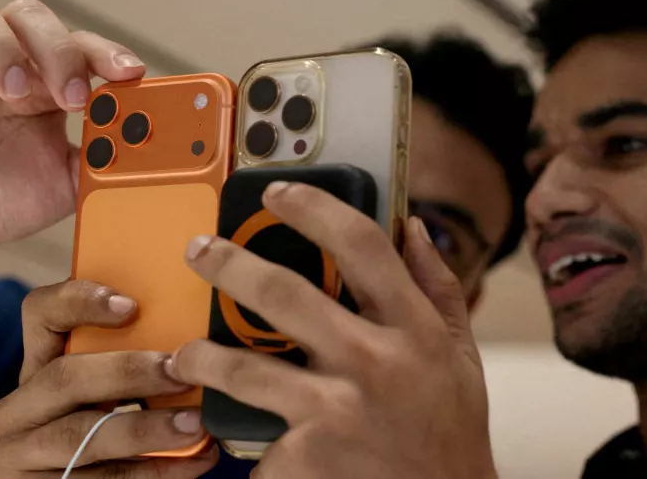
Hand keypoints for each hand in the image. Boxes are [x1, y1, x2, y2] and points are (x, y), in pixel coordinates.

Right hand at [0, 0, 145, 286]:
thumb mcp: (64, 186)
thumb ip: (107, 163)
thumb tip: (155, 148)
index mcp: (42, 85)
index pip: (79, 47)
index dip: (105, 53)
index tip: (130, 74)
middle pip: (31, 18)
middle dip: (58, 49)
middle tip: (72, 95)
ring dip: (3, 46)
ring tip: (14, 90)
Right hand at [0, 280, 217, 477]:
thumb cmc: (107, 422)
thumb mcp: (107, 386)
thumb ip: (133, 355)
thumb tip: (200, 332)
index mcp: (34, 365)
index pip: (40, 313)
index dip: (81, 302)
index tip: (131, 305)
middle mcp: (15, 409)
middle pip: (64, 377)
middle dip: (128, 373)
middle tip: (181, 372)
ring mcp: (20, 456)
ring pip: (80, 436)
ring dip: (145, 430)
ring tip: (196, 424)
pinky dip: (155, 471)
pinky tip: (196, 461)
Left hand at [169, 183, 497, 478]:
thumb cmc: (449, 429)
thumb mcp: (461, 354)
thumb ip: (437, 287)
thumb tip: (412, 226)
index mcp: (415, 329)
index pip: (362, 245)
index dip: (314, 207)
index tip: (278, 193)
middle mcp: (373, 363)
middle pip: (282, 293)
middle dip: (227, 263)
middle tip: (199, 251)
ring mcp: (334, 412)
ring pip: (242, 366)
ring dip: (201, 355)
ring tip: (185, 354)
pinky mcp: (304, 458)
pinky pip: (258, 435)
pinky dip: (247, 435)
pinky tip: (244, 437)